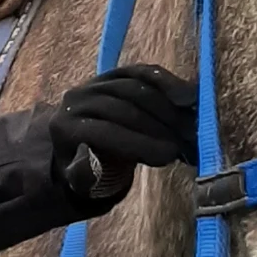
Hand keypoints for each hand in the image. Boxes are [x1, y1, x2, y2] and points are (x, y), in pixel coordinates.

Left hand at [49, 63, 198, 203]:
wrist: (81, 144)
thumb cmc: (87, 169)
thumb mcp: (82, 183)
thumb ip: (85, 177)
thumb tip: (93, 168)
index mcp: (65, 127)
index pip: (105, 133)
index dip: (139, 143)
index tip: (169, 156)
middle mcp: (76, 99)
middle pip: (122, 109)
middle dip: (158, 126)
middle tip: (188, 142)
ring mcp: (94, 82)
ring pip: (134, 88)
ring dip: (167, 108)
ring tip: (191, 126)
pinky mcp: (114, 73)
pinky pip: (141, 72)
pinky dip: (166, 82)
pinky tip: (187, 96)